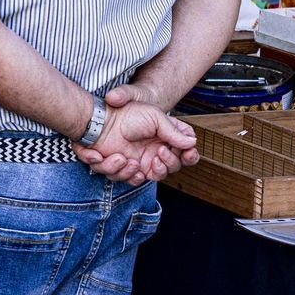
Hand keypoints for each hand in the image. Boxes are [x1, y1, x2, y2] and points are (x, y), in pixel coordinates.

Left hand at [75, 101, 198, 183]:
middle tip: (159, 151)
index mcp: (168, 138)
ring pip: (153, 177)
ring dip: (145, 170)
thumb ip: (174, 132)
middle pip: (173, 168)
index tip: (187, 153)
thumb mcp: (155, 117)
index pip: (187, 153)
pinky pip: (131, 180)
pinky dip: (124, 172)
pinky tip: (119, 159)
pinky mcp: (125, 168)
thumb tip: (192, 143)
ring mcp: (142, 161)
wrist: (102, 121)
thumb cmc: (128, 114)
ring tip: (130, 158)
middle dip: (169, 162)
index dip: (190, 156)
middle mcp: (157, 151)